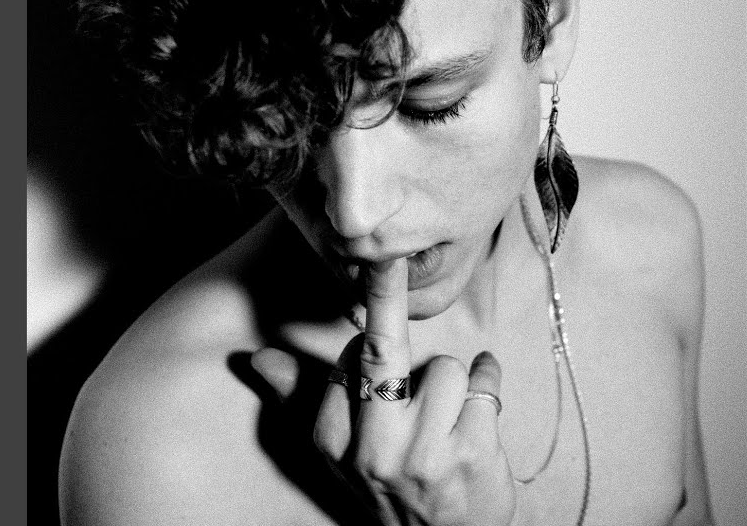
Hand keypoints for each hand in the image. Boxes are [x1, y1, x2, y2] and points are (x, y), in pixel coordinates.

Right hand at [254, 258, 516, 525]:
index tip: (374, 337)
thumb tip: (258, 357)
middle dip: (385, 295)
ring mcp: (425, 455)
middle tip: (389, 258)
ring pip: (443, 367)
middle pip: (381, 350)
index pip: (347, 360)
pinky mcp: (472, 454)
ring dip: (453, 379)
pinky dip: (489, 381)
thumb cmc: (393, 488)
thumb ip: (301, 398)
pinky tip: (482, 402)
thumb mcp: (339, 453)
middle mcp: (374, 451)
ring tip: (449, 412)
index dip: (369, 344)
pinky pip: (484, 382)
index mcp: (334, 443)